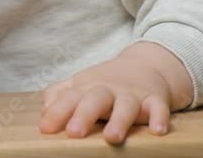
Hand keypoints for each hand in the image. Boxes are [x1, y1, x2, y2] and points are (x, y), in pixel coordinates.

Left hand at [39, 42, 192, 143]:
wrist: (146, 65)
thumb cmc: (105, 84)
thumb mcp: (79, 85)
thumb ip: (58, 97)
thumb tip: (43, 116)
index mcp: (86, 89)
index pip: (68, 99)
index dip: (56, 113)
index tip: (46, 129)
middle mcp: (107, 91)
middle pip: (94, 100)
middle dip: (84, 115)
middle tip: (74, 132)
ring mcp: (131, 95)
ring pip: (125, 106)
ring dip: (119, 121)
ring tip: (112, 137)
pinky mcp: (154, 100)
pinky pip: (158, 108)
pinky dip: (159, 118)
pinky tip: (158, 130)